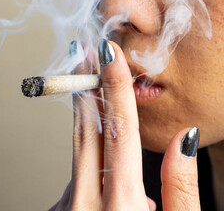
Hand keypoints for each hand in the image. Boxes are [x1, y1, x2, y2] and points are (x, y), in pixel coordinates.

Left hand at [49, 40, 200, 210]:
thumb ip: (181, 188)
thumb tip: (182, 139)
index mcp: (120, 208)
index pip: (119, 131)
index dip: (116, 87)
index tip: (108, 53)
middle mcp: (84, 205)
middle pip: (86, 132)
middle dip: (86, 86)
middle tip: (81, 51)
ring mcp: (65, 208)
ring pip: (81, 153)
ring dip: (91, 122)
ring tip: (94, 90)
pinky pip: (77, 175)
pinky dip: (92, 162)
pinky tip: (106, 172)